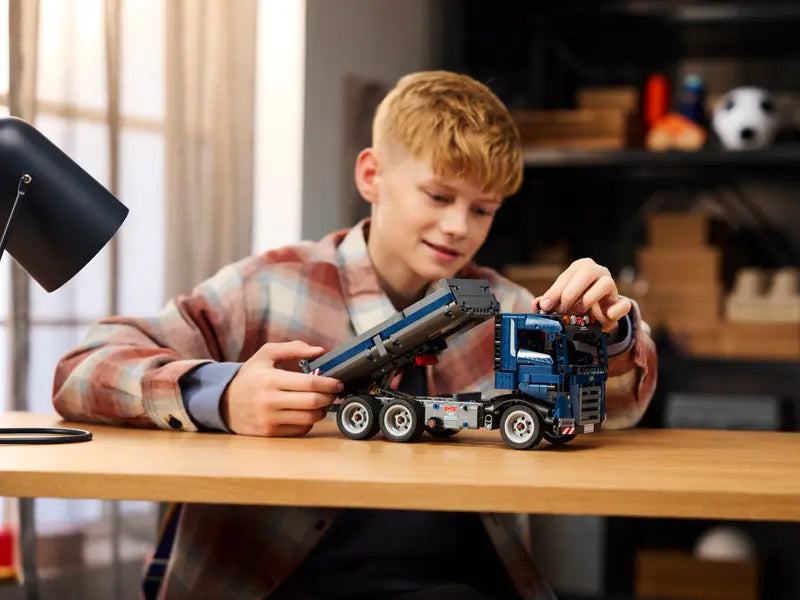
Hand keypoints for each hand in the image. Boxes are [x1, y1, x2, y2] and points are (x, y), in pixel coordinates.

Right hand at [221, 340, 342, 436]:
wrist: (223, 402)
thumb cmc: (249, 376)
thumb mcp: (266, 355)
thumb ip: (293, 348)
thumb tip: (320, 350)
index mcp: (271, 379)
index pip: (309, 383)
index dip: (329, 383)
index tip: (338, 382)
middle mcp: (270, 401)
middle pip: (313, 402)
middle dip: (329, 397)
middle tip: (334, 392)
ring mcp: (270, 419)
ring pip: (309, 418)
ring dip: (322, 410)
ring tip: (321, 401)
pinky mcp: (270, 433)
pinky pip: (300, 429)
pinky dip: (309, 421)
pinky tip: (306, 412)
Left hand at [532, 258, 630, 331]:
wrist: (597, 317)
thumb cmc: (576, 303)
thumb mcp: (561, 301)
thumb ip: (548, 302)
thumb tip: (537, 304)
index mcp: (581, 267)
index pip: (566, 276)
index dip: (554, 292)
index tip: (546, 306)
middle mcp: (598, 271)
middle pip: (586, 273)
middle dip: (570, 293)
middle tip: (562, 310)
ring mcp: (611, 285)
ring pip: (605, 283)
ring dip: (589, 300)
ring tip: (579, 312)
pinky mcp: (621, 302)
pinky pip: (622, 304)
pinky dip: (614, 311)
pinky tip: (604, 316)